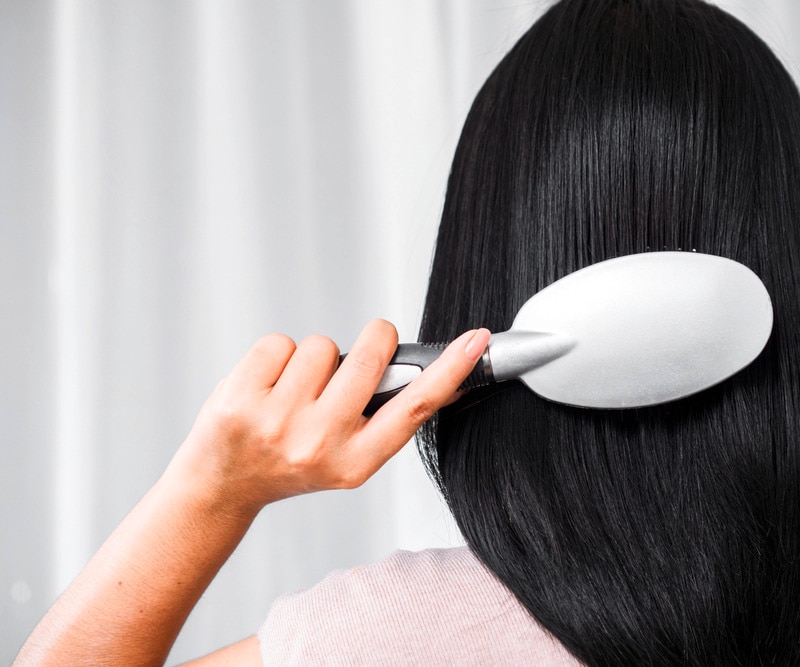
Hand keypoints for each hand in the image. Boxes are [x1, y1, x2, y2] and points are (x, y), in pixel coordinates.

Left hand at [167, 320, 489, 516]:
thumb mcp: (348, 454)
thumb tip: (436, 371)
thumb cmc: (292, 460)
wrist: (224, 482)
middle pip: (371, 355)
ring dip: (313, 360)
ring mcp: (278, 423)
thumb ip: (384, 415)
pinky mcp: (241, 399)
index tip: (477, 340)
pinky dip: (276, 356)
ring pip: (322, 346)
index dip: (450, 370)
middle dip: (373, 341)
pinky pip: (280, 343)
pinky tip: (267, 386)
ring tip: (295, 392)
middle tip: (356, 359)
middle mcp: (320, 445)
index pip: (414, 408)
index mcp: (356, 463)